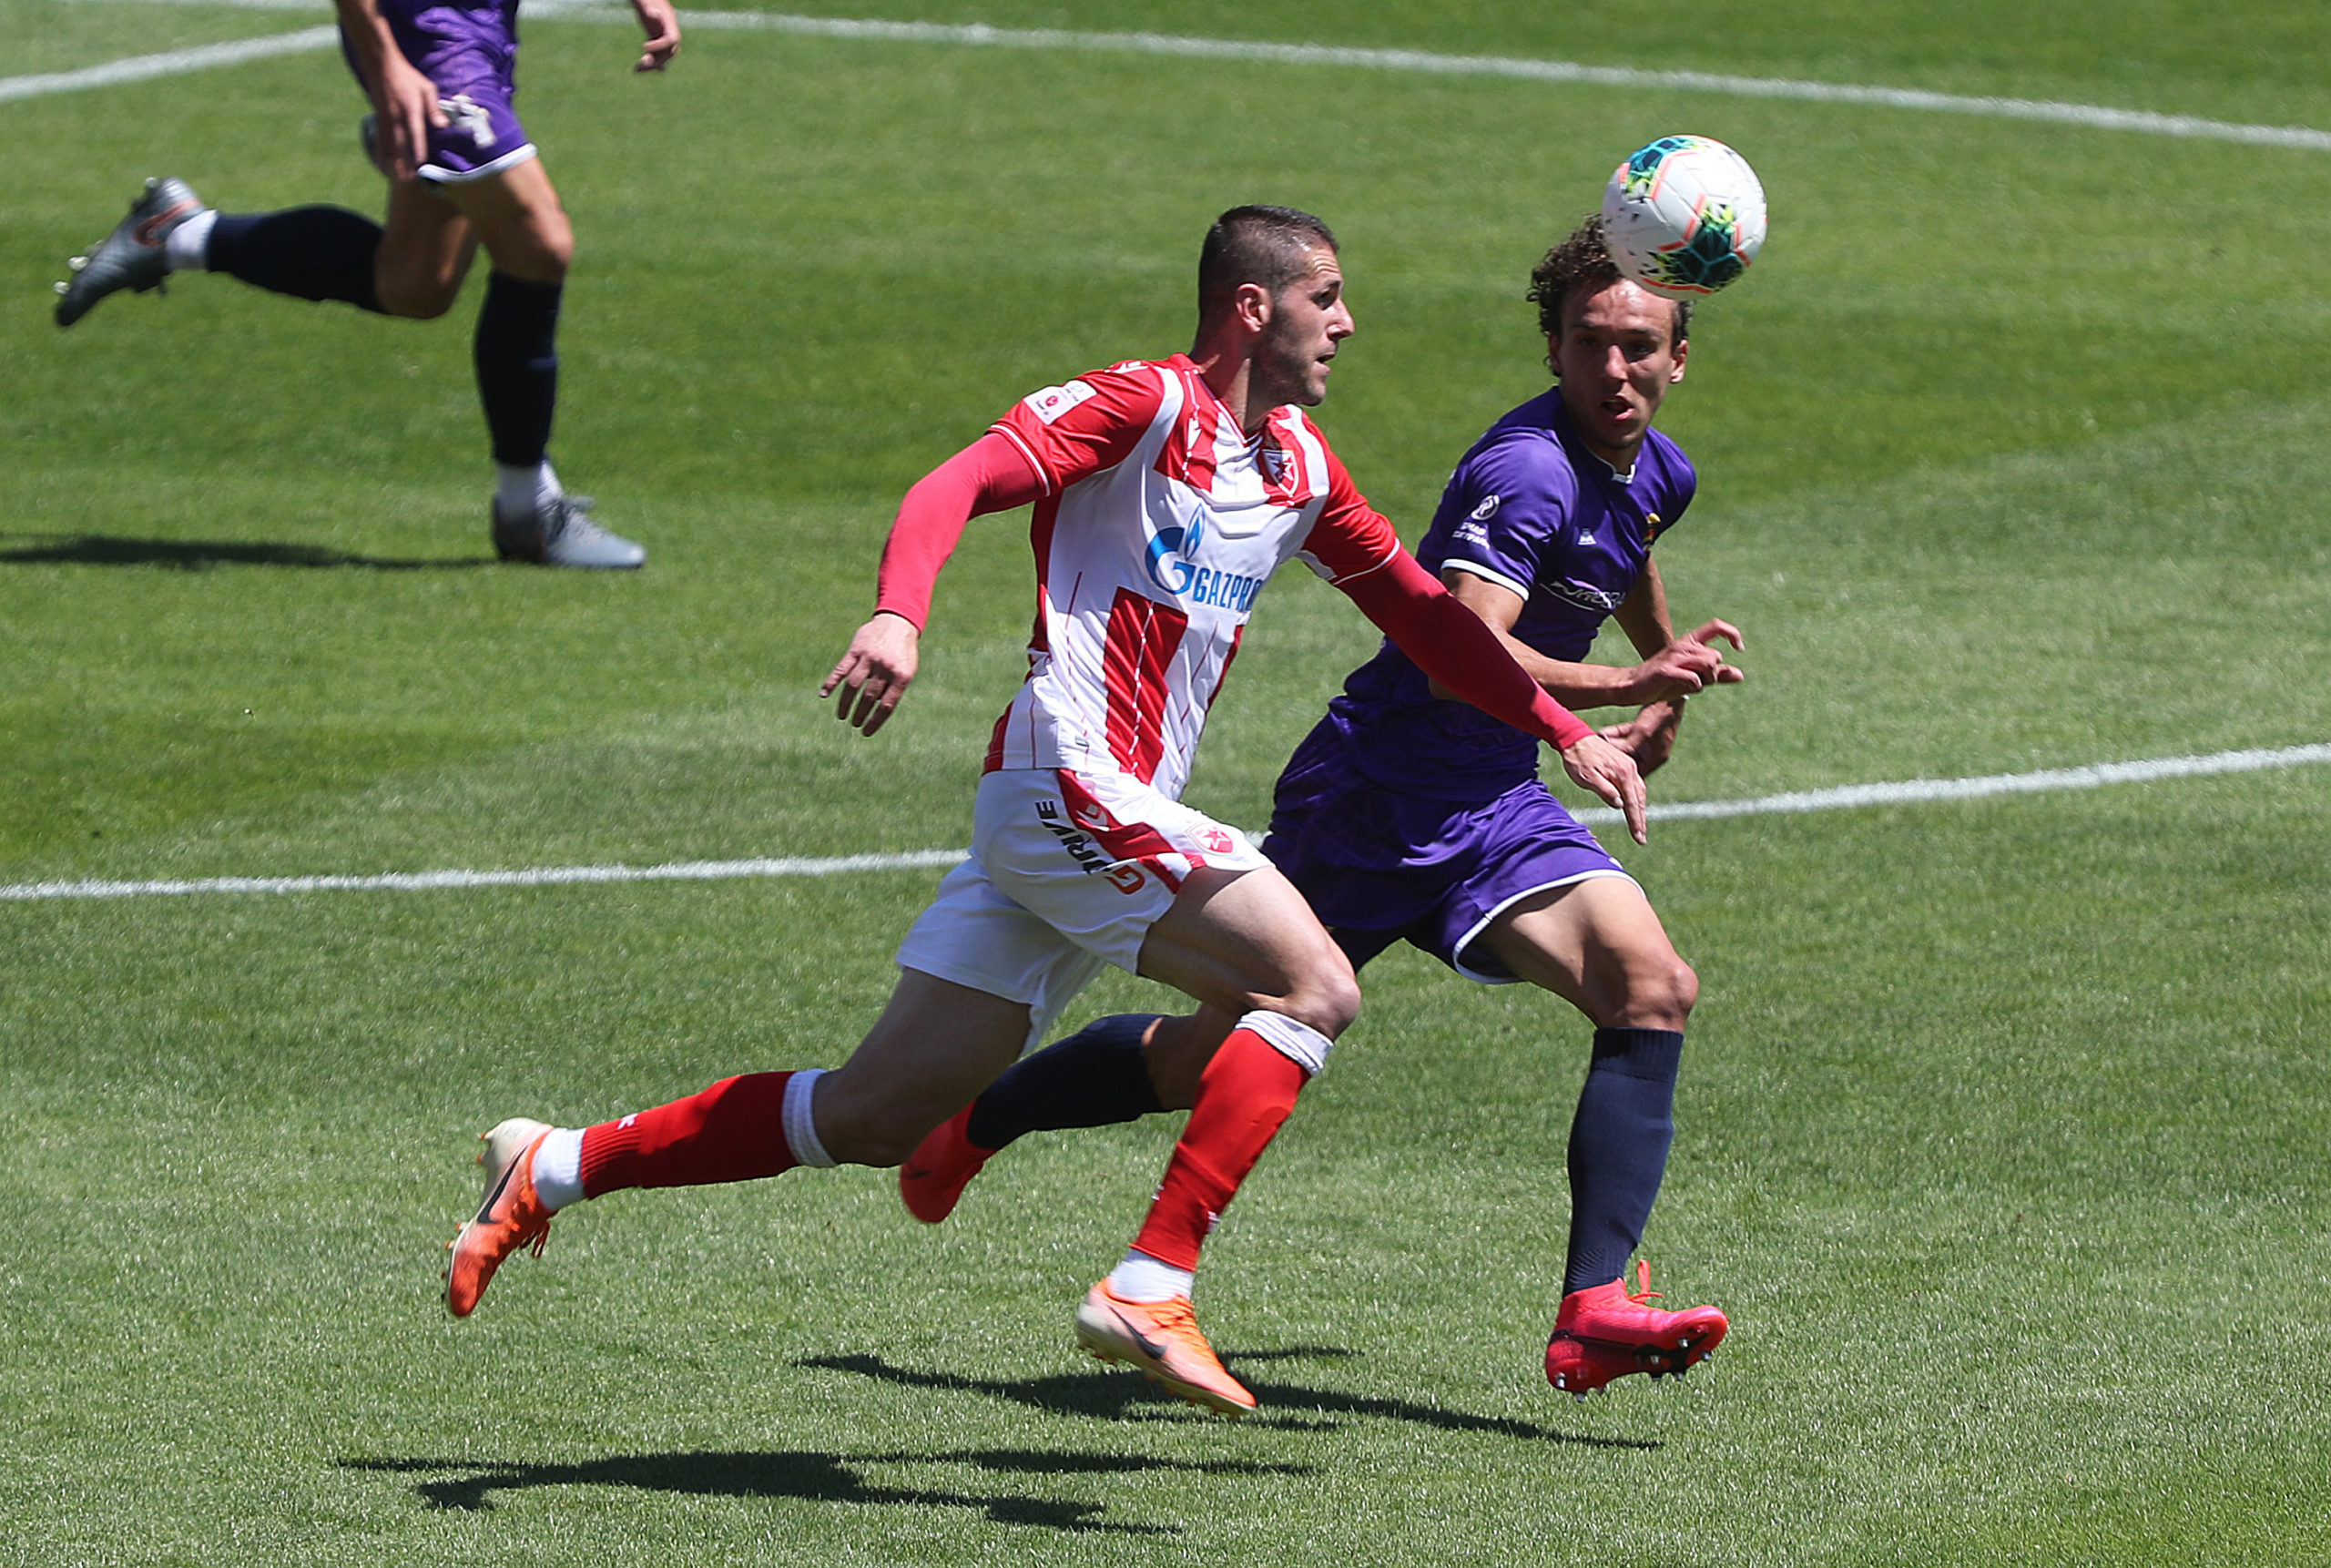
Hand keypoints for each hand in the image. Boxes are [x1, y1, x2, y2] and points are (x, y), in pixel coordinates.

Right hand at [376, 50, 446, 181]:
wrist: (381, 65)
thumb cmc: (408, 77)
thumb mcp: (427, 88)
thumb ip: (434, 108)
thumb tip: (443, 125)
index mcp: (410, 109)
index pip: (415, 133)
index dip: (417, 149)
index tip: (421, 164)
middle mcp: (396, 117)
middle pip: (400, 144)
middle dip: (405, 162)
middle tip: (410, 179)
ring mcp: (385, 119)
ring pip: (389, 145)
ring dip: (393, 162)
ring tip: (398, 178)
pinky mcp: (379, 119)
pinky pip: (380, 140)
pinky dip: (381, 153)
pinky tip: (383, 165)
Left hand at [630, 0, 680, 70]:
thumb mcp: (646, 1)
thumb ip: (649, 7)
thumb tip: (654, 14)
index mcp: (670, 21)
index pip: (671, 39)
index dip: (659, 46)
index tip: (643, 47)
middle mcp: (670, 31)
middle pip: (669, 52)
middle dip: (656, 60)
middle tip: (641, 64)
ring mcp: (664, 36)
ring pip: (663, 56)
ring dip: (651, 65)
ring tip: (636, 70)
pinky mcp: (656, 39)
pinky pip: (656, 54)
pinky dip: (649, 63)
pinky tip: (638, 70)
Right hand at [820, 612, 919, 734]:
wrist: (898, 621)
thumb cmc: (903, 651)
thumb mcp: (907, 670)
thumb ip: (894, 688)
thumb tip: (877, 708)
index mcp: (901, 676)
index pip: (887, 705)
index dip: (875, 721)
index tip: (866, 732)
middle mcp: (885, 667)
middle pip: (869, 697)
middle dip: (861, 714)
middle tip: (855, 723)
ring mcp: (869, 658)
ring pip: (853, 685)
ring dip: (846, 703)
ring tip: (842, 716)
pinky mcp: (856, 649)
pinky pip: (841, 669)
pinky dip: (831, 682)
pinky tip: (824, 694)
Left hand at [1560, 732, 1648, 844]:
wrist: (1575, 738)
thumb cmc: (1578, 759)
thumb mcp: (1588, 778)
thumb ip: (1605, 790)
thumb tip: (1620, 805)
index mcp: (1622, 773)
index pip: (1632, 803)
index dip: (1635, 822)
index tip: (1639, 837)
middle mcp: (1630, 769)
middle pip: (1639, 799)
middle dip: (1640, 820)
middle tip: (1641, 839)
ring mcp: (1629, 766)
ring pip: (1639, 792)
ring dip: (1640, 810)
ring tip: (1639, 827)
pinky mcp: (1625, 765)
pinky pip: (1635, 785)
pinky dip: (1636, 798)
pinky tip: (1634, 806)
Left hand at [1596, 698, 1683, 774]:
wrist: (1670, 693)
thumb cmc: (1658, 715)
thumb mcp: (1641, 733)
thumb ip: (1626, 747)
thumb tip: (1610, 758)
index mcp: (1657, 757)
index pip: (1637, 774)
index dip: (1621, 776)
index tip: (1605, 774)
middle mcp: (1653, 751)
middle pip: (1629, 760)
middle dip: (1613, 757)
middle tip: (1598, 757)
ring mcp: (1649, 740)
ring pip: (1626, 747)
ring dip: (1612, 744)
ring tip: (1598, 743)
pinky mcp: (1644, 728)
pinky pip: (1627, 735)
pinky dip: (1616, 734)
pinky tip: (1603, 733)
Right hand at [1625, 618, 1744, 703]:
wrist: (1632, 686)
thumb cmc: (1664, 681)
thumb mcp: (1694, 677)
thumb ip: (1716, 675)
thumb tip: (1740, 675)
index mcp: (1689, 642)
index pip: (1716, 626)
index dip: (1732, 634)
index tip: (1739, 648)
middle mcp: (1682, 645)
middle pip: (1715, 656)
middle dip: (1713, 674)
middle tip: (1699, 682)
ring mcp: (1674, 657)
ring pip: (1709, 665)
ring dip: (1706, 680)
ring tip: (1693, 685)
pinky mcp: (1666, 671)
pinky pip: (1694, 678)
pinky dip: (1695, 686)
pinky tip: (1684, 688)